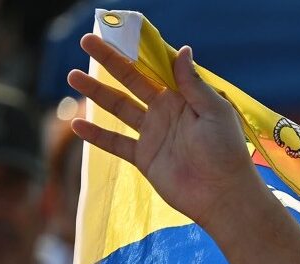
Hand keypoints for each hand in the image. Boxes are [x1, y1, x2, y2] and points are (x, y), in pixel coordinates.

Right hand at [68, 36, 261, 233]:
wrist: (222, 194)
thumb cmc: (226, 151)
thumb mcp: (215, 111)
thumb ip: (194, 83)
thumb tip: (183, 50)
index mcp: (184, 98)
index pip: (156, 68)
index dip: (137, 52)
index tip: (117, 33)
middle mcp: (166, 112)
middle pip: (131, 81)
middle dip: (110, 62)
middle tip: (87, 41)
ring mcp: (153, 134)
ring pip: (118, 107)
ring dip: (96, 92)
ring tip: (73, 76)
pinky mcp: (144, 158)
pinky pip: (116, 143)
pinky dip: (97, 135)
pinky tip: (77, 124)